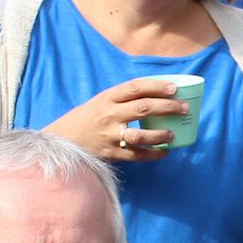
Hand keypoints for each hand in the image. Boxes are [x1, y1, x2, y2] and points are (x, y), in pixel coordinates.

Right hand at [42, 78, 187, 161]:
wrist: (59, 141)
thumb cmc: (84, 120)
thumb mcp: (99, 103)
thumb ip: (121, 101)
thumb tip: (155, 97)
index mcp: (106, 98)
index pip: (135, 87)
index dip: (157, 86)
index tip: (174, 88)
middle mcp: (108, 114)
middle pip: (143, 108)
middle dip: (167, 107)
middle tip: (183, 108)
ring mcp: (109, 135)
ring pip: (140, 135)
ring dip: (160, 135)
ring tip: (173, 134)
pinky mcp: (110, 153)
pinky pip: (136, 155)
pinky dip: (152, 155)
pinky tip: (163, 153)